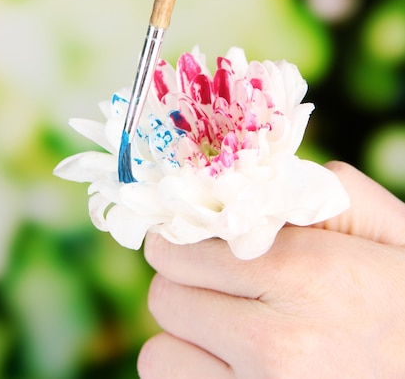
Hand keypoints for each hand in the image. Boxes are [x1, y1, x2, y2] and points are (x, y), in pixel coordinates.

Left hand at [138, 162, 404, 377]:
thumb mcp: (390, 234)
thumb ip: (328, 192)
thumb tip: (258, 183)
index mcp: (307, 275)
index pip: (184, 251)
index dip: (177, 241)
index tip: (184, 241)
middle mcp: (277, 343)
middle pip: (166, 297)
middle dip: (182, 283)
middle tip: (210, 283)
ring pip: (160, 355)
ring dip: (183, 338)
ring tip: (223, 331)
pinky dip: (193, 373)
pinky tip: (231, 365)